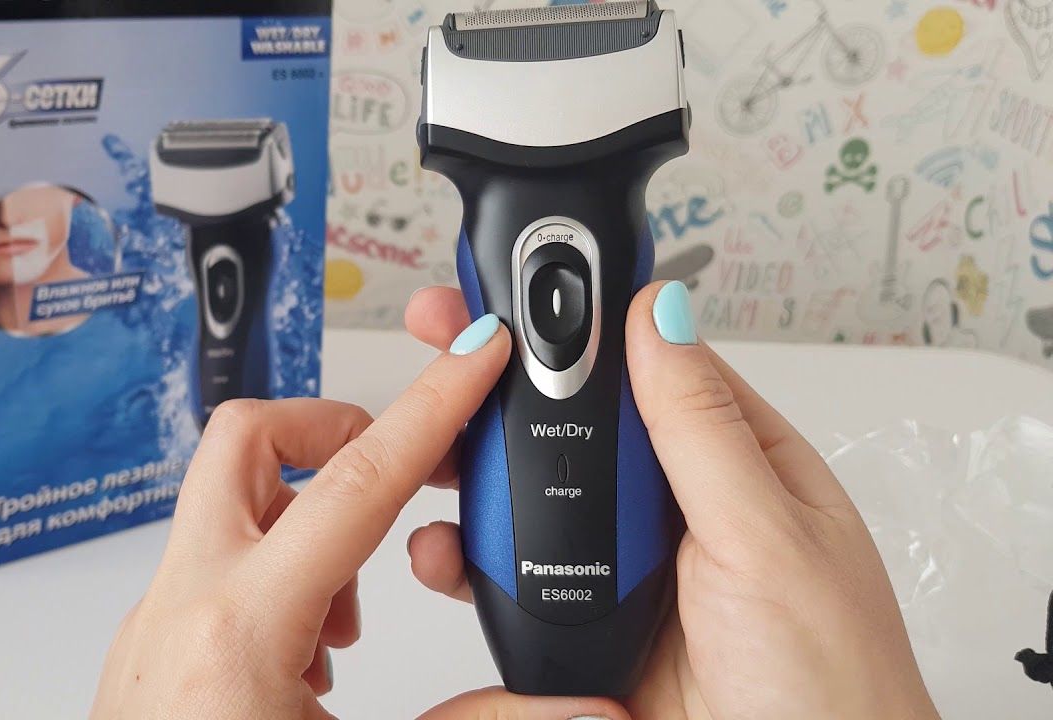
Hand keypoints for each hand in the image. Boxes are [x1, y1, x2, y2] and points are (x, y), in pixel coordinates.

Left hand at [91, 316, 631, 718]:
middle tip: (397, 465)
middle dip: (333, 425)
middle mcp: (185, 605)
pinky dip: (277, 572)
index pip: (357, 481)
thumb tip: (583, 710)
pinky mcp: (151, 650)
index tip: (474, 351)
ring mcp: (156, 624)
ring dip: (306, 516)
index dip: (431, 406)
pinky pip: (216, 564)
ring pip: (228, 503)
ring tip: (355, 610)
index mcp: (243, 628)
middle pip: (248, 440)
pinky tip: (312, 658)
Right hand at [405, 283, 941, 719]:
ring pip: (534, 496)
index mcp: (734, 460)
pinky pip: (515, 571)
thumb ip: (701, 430)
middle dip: (502, 389)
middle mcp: (676, 503)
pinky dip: (469, 556)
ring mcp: (626, 561)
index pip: (644, 363)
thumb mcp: (765, 537)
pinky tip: (446, 549)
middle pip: (575, 424)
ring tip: (426, 450)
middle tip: (440, 353)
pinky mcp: (586, 618)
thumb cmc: (827, 682)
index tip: (514, 287)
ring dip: (476, 474)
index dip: (577, 321)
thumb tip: (661, 315)